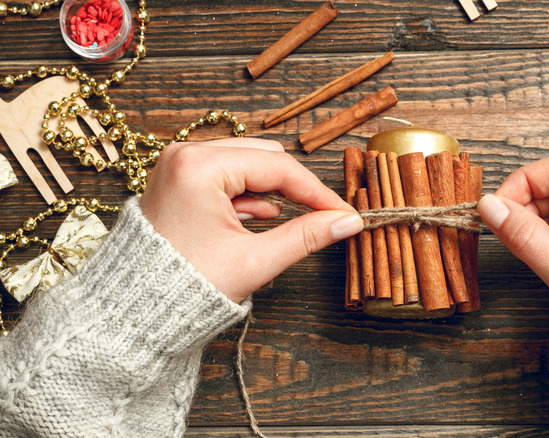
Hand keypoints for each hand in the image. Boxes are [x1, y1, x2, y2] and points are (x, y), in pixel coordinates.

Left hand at [139, 138, 362, 302]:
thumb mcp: (255, 260)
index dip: (317, 192)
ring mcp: (178, 164)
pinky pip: (226, 174)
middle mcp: (185, 154)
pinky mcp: (178, 178)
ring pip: (247, 163)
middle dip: (295, 187)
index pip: (278, 168)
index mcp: (200, 166)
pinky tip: (258, 220)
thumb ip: (306, 236)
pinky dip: (248, 195)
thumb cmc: (183, 286)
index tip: (343, 213)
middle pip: (264, 156)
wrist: (133, 308)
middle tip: (323, 216)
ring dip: (271, 191)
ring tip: (282, 224)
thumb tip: (346, 222)